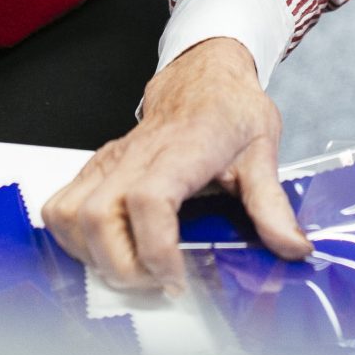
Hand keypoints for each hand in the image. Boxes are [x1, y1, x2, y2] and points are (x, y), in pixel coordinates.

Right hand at [40, 37, 309, 293]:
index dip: (156, 249)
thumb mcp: (263, 149)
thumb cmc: (230, 108)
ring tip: (133, 270)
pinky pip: (61, 206)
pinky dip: (72, 239)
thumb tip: (292, 247)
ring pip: (69, 213)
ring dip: (93, 255)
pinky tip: (106, 251)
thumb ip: (273, 203)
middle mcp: (137, 155)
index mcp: (183, 148)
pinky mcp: (98, 168)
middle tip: (158, 282)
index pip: (149, 200)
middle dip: (122, 266)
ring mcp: (111, 161)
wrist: (203, 71)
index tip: (176, 277)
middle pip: (98, 216)